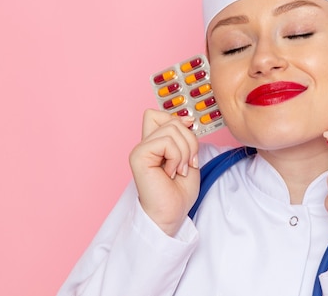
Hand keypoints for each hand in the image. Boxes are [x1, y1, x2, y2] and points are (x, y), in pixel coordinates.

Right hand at [129, 109, 199, 235]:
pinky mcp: (138, 156)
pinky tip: (170, 173)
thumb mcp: (188, 156)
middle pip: (171, 120)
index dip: (177, 120)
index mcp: (154, 143)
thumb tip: (186, 119)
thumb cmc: (178, 192)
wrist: (171, 214)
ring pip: (172, 129)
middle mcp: (145, 144)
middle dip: (189, 142)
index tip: (188, 137)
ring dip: (184, 153)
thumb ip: (183, 136)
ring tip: (178, 170)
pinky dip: (176, 158)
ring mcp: (140, 149)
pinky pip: (166, 142)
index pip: (157, 114)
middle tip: (186, 164)